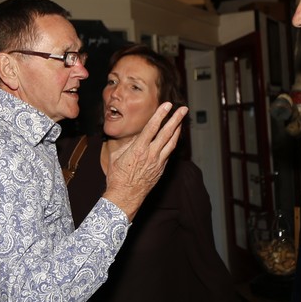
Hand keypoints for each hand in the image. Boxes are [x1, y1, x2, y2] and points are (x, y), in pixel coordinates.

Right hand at [102, 102, 188, 219]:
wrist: (124, 196)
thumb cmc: (117, 176)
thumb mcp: (116, 156)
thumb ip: (127, 145)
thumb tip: (136, 138)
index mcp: (139, 148)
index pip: (152, 127)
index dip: (161, 114)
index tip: (167, 105)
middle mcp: (151, 154)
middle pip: (167, 132)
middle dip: (176, 119)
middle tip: (183, 109)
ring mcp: (158, 162)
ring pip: (171, 143)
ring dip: (177, 130)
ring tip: (181, 121)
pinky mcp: (161, 169)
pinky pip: (168, 153)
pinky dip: (172, 144)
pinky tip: (174, 138)